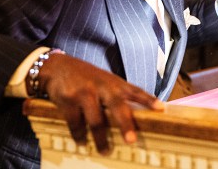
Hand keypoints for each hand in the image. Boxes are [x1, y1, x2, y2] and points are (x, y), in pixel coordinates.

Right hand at [37, 53, 162, 154]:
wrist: (57, 66)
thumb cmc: (86, 77)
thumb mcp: (104, 81)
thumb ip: (118, 94)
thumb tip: (136, 114)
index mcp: (114, 83)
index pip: (135, 90)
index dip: (148, 99)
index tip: (160, 109)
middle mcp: (101, 86)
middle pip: (117, 105)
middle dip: (125, 123)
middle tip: (131, 140)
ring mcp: (85, 92)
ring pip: (96, 120)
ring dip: (100, 139)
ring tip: (106, 150)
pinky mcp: (68, 100)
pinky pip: (75, 123)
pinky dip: (80, 135)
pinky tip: (82, 142)